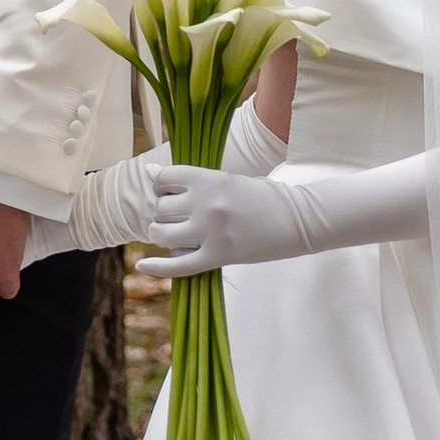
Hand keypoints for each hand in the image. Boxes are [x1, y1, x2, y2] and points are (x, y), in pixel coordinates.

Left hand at [132, 163, 311, 281]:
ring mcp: (212, 232)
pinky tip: (141, 266)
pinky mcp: (219, 256)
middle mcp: (207, 203)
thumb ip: (190, 180)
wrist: (299, 219)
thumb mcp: (227, 179)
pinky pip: (178, 266)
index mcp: (210, 178)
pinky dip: (156, 267)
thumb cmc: (262, 196)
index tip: (169, 192)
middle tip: (175, 217)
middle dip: (162, 214)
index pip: (163, 179)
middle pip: (160, 209)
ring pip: (163, 235)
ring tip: (172, 234)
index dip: (161, 186)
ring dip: (162, 235)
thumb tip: (149, 172)